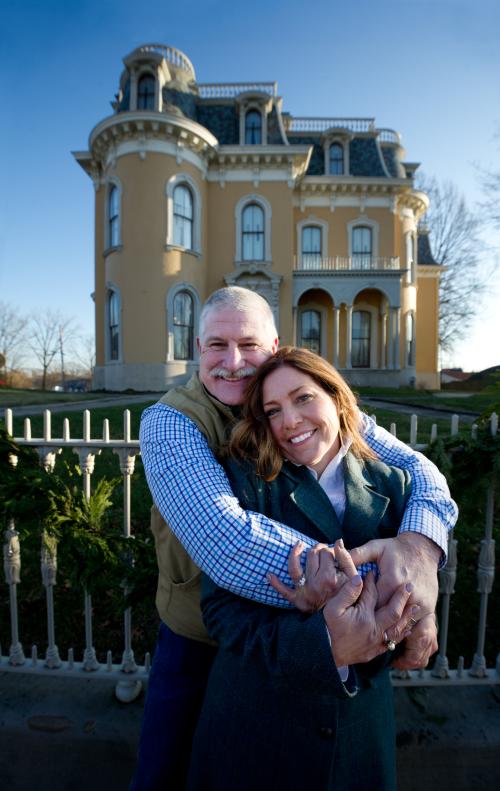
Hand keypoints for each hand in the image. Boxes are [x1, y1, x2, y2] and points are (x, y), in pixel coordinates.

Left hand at [267, 540, 347, 611]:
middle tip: (321, 551)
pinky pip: (283, 591)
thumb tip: (338, 541)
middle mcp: (315, 584)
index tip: (332, 554)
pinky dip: (275, 583)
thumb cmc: (348, 597)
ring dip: (295, 553)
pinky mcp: (297, 600)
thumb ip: (346, 559)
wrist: (341, 621)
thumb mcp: (353, 579)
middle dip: (316, 549)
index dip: (329, 550)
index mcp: (330, 578)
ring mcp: (304, 592)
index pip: (326, 553)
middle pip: (311, 556)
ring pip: (295, 567)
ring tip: (299, 546)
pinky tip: (269, 574)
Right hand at [323, 569, 414, 666]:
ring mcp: (375, 642)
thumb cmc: (326, 628)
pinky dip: (401, 635)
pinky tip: (406, 629)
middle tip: (410, 585)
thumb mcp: (332, 608)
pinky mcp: (374, 651)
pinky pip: (392, 643)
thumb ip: (347, 593)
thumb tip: (359, 578)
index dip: (373, 581)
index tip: (374, 572)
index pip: (372, 594)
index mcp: (364, 616)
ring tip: (415, 606)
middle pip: (393, 611)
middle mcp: (374, 629)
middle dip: (402, 597)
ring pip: (397, 628)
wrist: (323, 653)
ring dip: (406, 616)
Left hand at [349, 533, 440, 667]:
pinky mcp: (429, 606)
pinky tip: (406, 654)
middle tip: (363, 647)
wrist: (423, 549)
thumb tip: (336, 553)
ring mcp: (421, 601)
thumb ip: (357, 554)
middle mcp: (408, 592)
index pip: (375, 602)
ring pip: (408, 627)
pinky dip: (415, 642)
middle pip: (390, 618)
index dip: (363, 615)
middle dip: (378, 633)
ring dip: (399, 642)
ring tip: (388, 657)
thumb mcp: (376, 547)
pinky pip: (423, 629)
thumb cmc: (396, 548)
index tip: (352, 627)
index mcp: (392, 579)